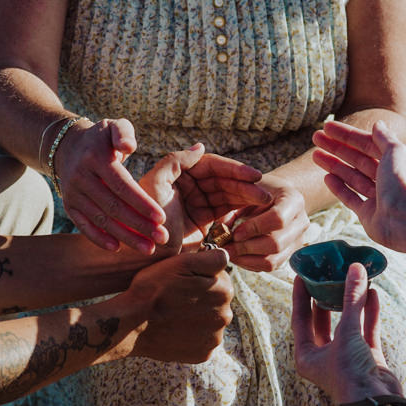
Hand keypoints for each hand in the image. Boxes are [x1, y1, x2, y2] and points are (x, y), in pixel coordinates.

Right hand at [53, 117, 167, 253]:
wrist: (67, 146)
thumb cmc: (102, 138)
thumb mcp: (114, 126)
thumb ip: (124, 133)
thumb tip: (129, 147)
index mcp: (96, 158)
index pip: (122, 185)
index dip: (142, 203)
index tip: (162, 218)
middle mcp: (81, 177)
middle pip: (113, 207)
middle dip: (140, 225)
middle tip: (163, 238)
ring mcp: (73, 193)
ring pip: (101, 220)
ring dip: (126, 237)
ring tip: (149, 249)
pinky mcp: (69, 205)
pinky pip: (84, 226)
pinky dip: (99, 239)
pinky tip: (118, 248)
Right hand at [122, 249, 233, 362]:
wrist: (131, 323)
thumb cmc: (153, 288)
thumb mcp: (182, 262)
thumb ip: (213, 257)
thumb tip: (225, 257)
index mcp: (224, 291)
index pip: (221, 277)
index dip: (201, 275)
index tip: (183, 280)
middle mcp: (225, 317)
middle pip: (217, 300)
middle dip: (202, 296)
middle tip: (176, 297)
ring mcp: (214, 338)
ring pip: (210, 320)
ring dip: (197, 316)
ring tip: (174, 313)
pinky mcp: (203, 354)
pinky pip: (202, 340)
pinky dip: (192, 335)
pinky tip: (175, 329)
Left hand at [137, 145, 269, 252]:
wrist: (141, 257)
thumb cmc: (144, 222)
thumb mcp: (155, 186)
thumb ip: (174, 162)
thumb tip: (201, 147)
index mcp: (177, 172)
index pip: (211, 165)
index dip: (234, 169)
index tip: (255, 176)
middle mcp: (188, 184)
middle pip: (222, 180)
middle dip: (244, 186)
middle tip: (264, 194)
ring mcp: (196, 202)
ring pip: (226, 194)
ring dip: (246, 197)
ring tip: (264, 202)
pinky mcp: (202, 220)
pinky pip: (225, 210)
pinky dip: (240, 210)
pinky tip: (254, 211)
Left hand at [227, 173, 309, 271]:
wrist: (277, 196)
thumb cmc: (261, 191)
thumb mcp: (248, 189)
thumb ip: (235, 206)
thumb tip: (221, 230)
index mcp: (294, 200)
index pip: (278, 218)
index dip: (254, 228)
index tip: (236, 232)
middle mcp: (300, 222)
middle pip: (276, 244)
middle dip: (247, 247)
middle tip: (227, 246)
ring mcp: (296, 241)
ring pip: (273, 261)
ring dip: (247, 259)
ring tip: (230, 252)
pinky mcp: (288, 254)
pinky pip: (270, 267)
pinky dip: (250, 264)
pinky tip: (238, 255)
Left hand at [291, 261, 402, 405]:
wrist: (377, 404)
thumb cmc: (350, 373)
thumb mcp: (347, 333)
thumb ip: (352, 299)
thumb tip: (356, 269)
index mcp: (306, 356)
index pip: (300, 319)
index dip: (300, 297)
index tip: (301, 275)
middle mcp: (324, 357)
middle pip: (322, 321)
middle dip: (325, 297)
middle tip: (327, 275)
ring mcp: (347, 357)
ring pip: (347, 324)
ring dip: (351, 303)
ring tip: (352, 280)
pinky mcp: (367, 358)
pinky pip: (366, 330)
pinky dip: (369, 313)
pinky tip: (373, 294)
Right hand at [312, 120, 405, 263]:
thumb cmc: (403, 183)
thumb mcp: (395, 152)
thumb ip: (385, 138)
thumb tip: (378, 124)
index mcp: (397, 161)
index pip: (368, 144)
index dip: (347, 135)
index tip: (328, 126)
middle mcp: (388, 179)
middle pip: (358, 159)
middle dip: (336, 148)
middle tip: (316, 137)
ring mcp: (378, 197)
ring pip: (352, 177)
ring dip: (334, 165)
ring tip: (315, 155)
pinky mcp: (369, 215)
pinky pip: (351, 198)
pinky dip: (339, 188)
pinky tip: (326, 177)